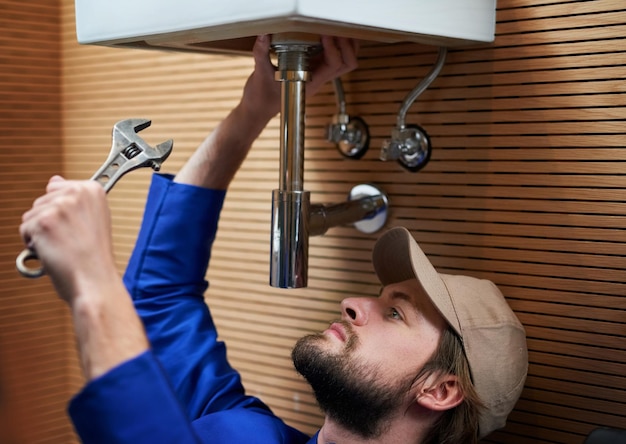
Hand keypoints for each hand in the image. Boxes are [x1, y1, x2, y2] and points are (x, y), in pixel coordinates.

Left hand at [19, 176, 116, 303]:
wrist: (94, 280)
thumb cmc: (94, 258)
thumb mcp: (92, 220)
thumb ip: (73, 199)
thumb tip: (54, 180)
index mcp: (93, 190)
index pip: (59, 188)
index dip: (64, 211)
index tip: (78, 227)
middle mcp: (77, 193)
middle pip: (43, 201)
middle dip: (50, 222)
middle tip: (72, 240)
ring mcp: (59, 206)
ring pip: (31, 215)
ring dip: (41, 234)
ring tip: (63, 247)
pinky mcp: (42, 221)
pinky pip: (24, 230)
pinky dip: (34, 245)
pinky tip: (53, 252)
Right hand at [240, 34, 358, 122]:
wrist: (258, 109)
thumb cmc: (262, 98)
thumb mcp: (260, 73)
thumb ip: (262, 52)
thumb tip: (264, 35)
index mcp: (310, 82)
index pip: (333, 65)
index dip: (334, 48)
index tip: (325, 35)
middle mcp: (317, 79)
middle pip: (346, 64)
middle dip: (347, 46)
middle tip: (338, 30)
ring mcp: (316, 75)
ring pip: (341, 61)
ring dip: (344, 46)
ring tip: (336, 30)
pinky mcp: (310, 70)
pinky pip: (329, 58)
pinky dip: (332, 46)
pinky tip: (324, 34)